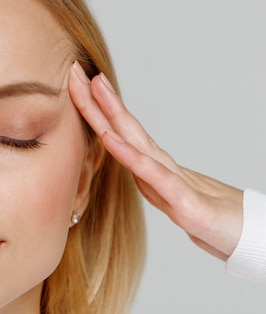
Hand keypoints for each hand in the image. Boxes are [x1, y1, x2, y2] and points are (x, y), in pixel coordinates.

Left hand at [69, 62, 242, 260]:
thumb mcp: (168, 197)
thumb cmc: (207, 215)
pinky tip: (111, 138)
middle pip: (122, 128)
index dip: (96, 109)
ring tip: (95, 88)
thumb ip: (149, 180)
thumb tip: (129, 166)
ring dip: (112, 114)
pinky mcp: (183, 201)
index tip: (76, 85)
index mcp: (152, 165)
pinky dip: (129, 155)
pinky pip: (151, 173)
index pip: (119, 131)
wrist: (245, 235)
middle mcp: (159, 166)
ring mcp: (171, 180)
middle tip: (76, 72)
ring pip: (134, 141)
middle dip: (97, 100)